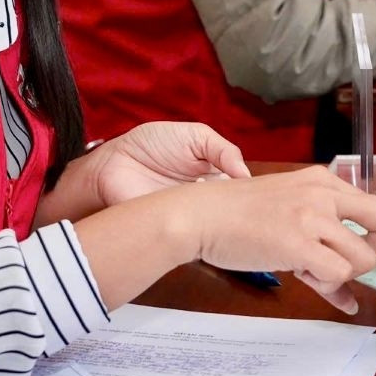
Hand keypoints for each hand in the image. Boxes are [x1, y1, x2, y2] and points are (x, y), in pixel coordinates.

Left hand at [33, 123, 247, 225]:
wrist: (115, 163)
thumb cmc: (152, 145)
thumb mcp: (196, 136)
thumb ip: (223, 150)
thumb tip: (245, 175)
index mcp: (215, 178)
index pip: (242, 191)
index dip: (251, 194)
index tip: (260, 195)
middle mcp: (207, 200)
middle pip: (233, 212)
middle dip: (242, 211)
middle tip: (249, 207)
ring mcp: (193, 218)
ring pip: (220, 227)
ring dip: (225, 221)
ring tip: (227, 212)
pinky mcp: (176, 232)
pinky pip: (196, 239)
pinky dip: (205, 232)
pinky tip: (208, 221)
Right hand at [174, 167, 375, 313]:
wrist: (200, 216)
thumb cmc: (237, 217)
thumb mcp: (287, 211)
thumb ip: (320, 236)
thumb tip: (347, 287)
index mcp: (323, 181)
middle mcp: (324, 194)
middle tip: (358, 268)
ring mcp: (312, 217)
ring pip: (364, 257)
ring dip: (345, 275)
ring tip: (314, 273)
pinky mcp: (298, 243)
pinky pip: (338, 274)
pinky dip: (328, 286)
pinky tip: (306, 279)